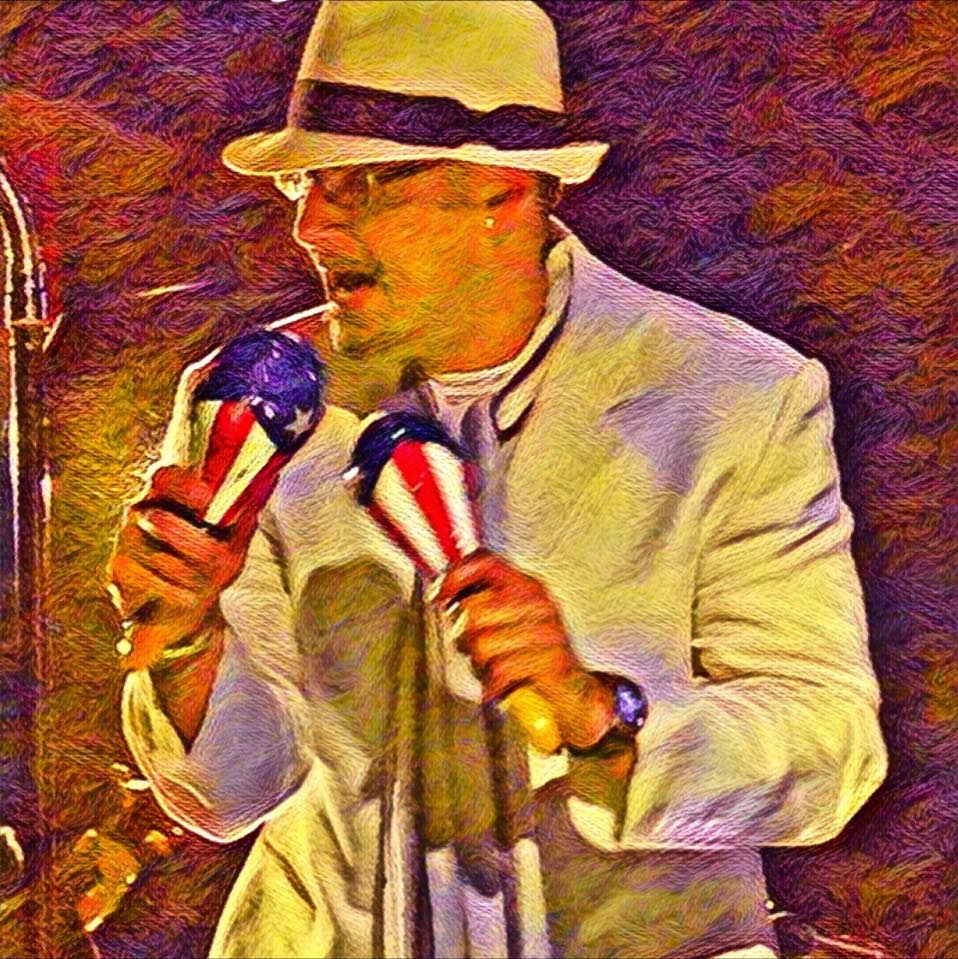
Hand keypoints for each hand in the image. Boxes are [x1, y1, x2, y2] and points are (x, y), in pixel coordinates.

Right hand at [107, 465, 257, 670]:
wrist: (183, 608)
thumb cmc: (209, 563)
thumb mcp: (236, 537)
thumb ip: (247, 510)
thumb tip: (270, 478)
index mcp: (170, 493)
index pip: (164, 477)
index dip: (183, 486)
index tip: (207, 498)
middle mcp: (141, 510)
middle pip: (158, 521)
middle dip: (194, 547)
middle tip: (219, 559)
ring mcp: (125, 541)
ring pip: (158, 558)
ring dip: (190, 576)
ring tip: (205, 583)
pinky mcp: (117, 572)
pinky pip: (148, 582)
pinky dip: (175, 593)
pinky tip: (189, 597)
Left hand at [432, 550, 614, 750]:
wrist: (574, 692)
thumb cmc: (531, 657)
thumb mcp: (506, 623)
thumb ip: (479, 605)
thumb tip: (441, 595)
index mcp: (526, 586)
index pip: (485, 562)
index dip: (456, 576)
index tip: (441, 596)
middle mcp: (539, 603)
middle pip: (474, 611)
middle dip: (466, 639)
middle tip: (478, 652)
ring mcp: (548, 630)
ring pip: (482, 644)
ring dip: (481, 665)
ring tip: (495, 668)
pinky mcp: (552, 661)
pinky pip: (501, 670)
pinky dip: (494, 684)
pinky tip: (501, 685)